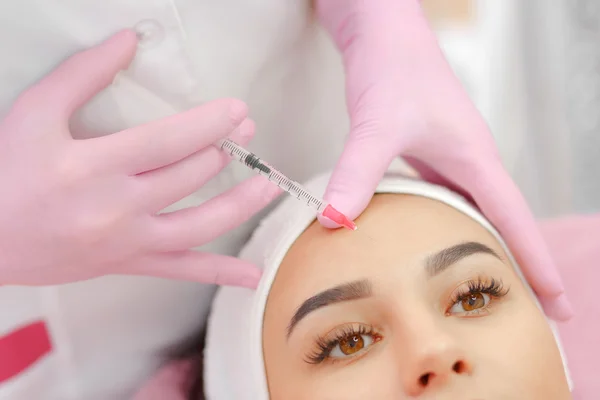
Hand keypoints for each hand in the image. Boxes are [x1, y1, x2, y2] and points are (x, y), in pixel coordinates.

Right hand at [0, 30, 280, 287]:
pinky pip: (180, 271)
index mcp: (93, 167)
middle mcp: (116, 208)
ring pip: (198, 226)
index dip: (209, 124)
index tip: (236, 111)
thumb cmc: (5, 172)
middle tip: (246, 132)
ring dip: (240, 205)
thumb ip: (82, 74)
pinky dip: (218, 273)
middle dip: (224, 150)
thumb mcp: (35, 113)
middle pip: (188, 177)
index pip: (169, 141)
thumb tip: (128, 40)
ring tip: (269, 186)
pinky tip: (251, 277)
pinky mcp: (128, 264)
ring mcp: (126, 242)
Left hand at [316, 0, 571, 319]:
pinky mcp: (427, 151)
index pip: (515, 221)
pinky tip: (437, 238)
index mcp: (475, 159)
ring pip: (477, 210)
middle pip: (505, 222)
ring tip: (494, 284)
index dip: (537, 266)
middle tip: (538, 310)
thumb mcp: (376, 124)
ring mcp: (450, 156)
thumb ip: (357, 173)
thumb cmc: (392, 68)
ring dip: (490, 245)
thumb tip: (334, 222)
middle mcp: (470, 161)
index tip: (559, 307)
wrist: (382, 30)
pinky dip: (452, 223)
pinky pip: (448, 197)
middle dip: (523, 264)